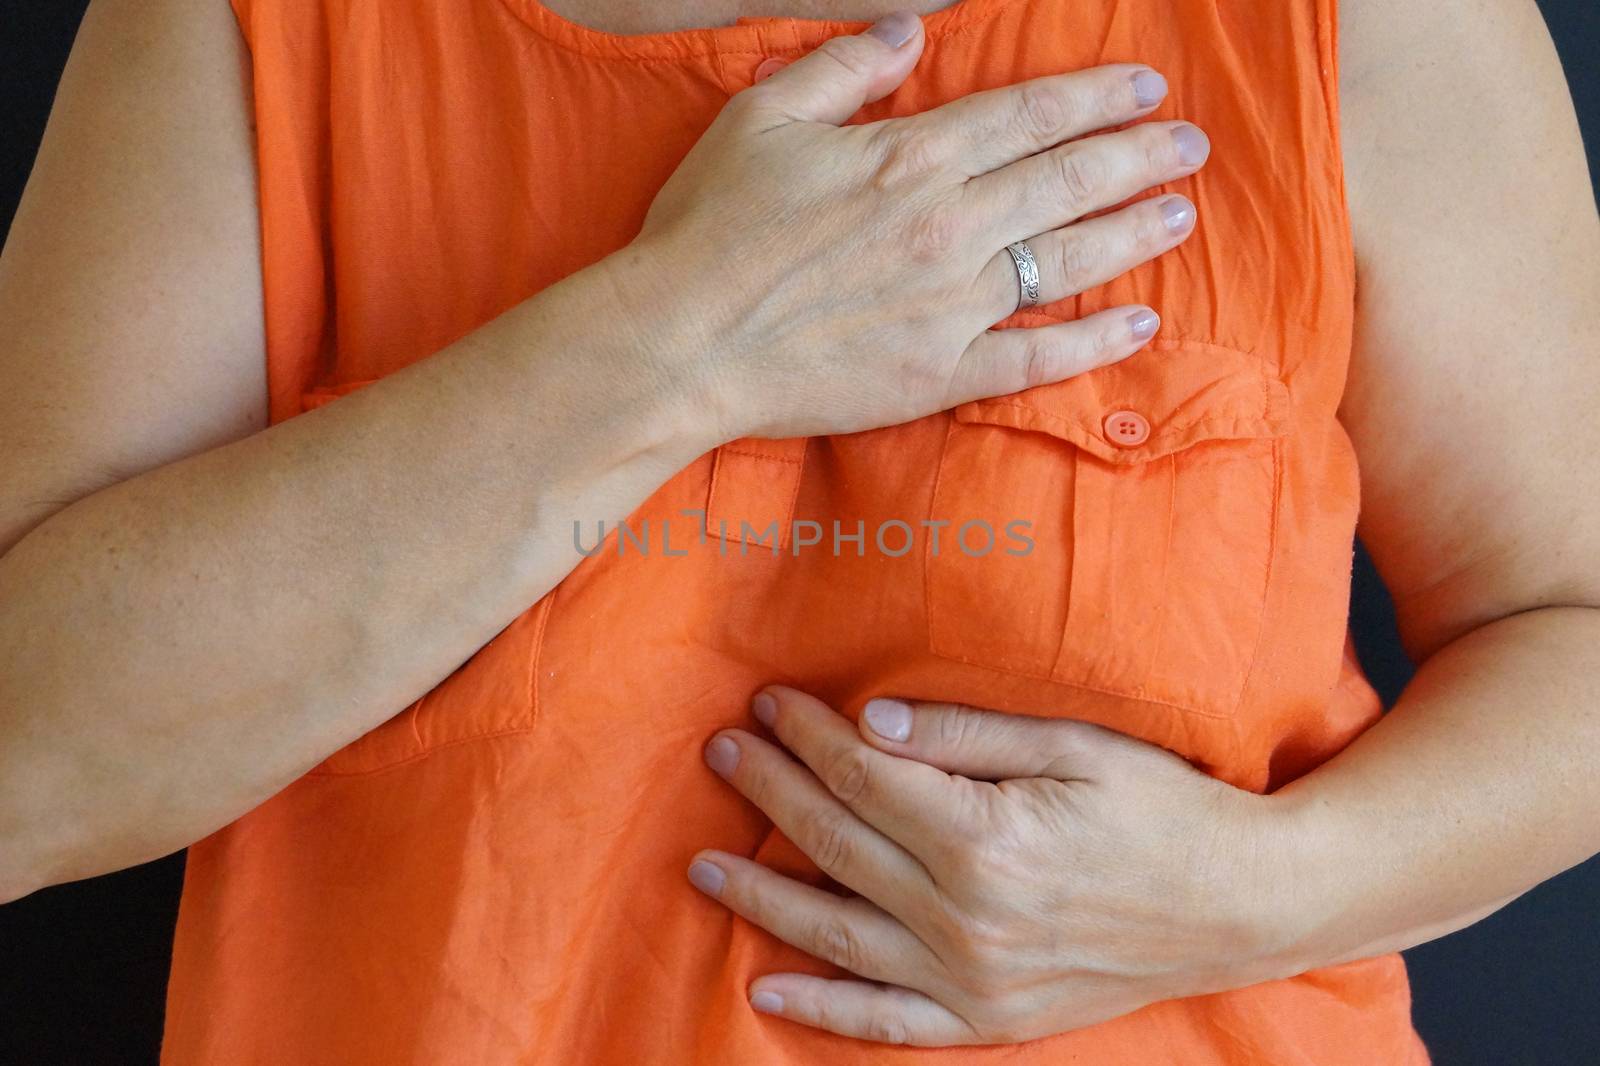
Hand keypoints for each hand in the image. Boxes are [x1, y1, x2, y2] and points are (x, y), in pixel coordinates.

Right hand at [612, 10, 1207, 442]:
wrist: (680, 342)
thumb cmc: (708, 227)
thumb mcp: (762, 117)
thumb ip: (845, 65)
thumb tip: (913, 27)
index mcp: (910, 158)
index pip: (1030, 115)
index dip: (1097, 95)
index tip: (1145, 86)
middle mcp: (948, 226)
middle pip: (1068, 181)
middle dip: (1139, 156)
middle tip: (1190, 145)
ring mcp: (951, 306)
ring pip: (1068, 262)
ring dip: (1133, 233)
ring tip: (1181, 214)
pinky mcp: (938, 375)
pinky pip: (1035, 359)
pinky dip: (1093, 342)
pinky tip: (1140, 322)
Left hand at [689, 687, 1304, 1046]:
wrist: (1244, 903)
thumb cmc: (1165, 809)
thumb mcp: (1076, 746)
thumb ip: (966, 737)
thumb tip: (869, 723)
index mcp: (987, 837)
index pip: (864, 778)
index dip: (807, 738)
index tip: (769, 704)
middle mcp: (968, 917)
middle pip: (837, 844)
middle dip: (770, 791)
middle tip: (722, 751)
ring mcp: (975, 979)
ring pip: (839, 933)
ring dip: (764, 894)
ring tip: (704, 862)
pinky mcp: (991, 1020)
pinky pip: (886, 1022)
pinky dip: (823, 1008)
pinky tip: (766, 986)